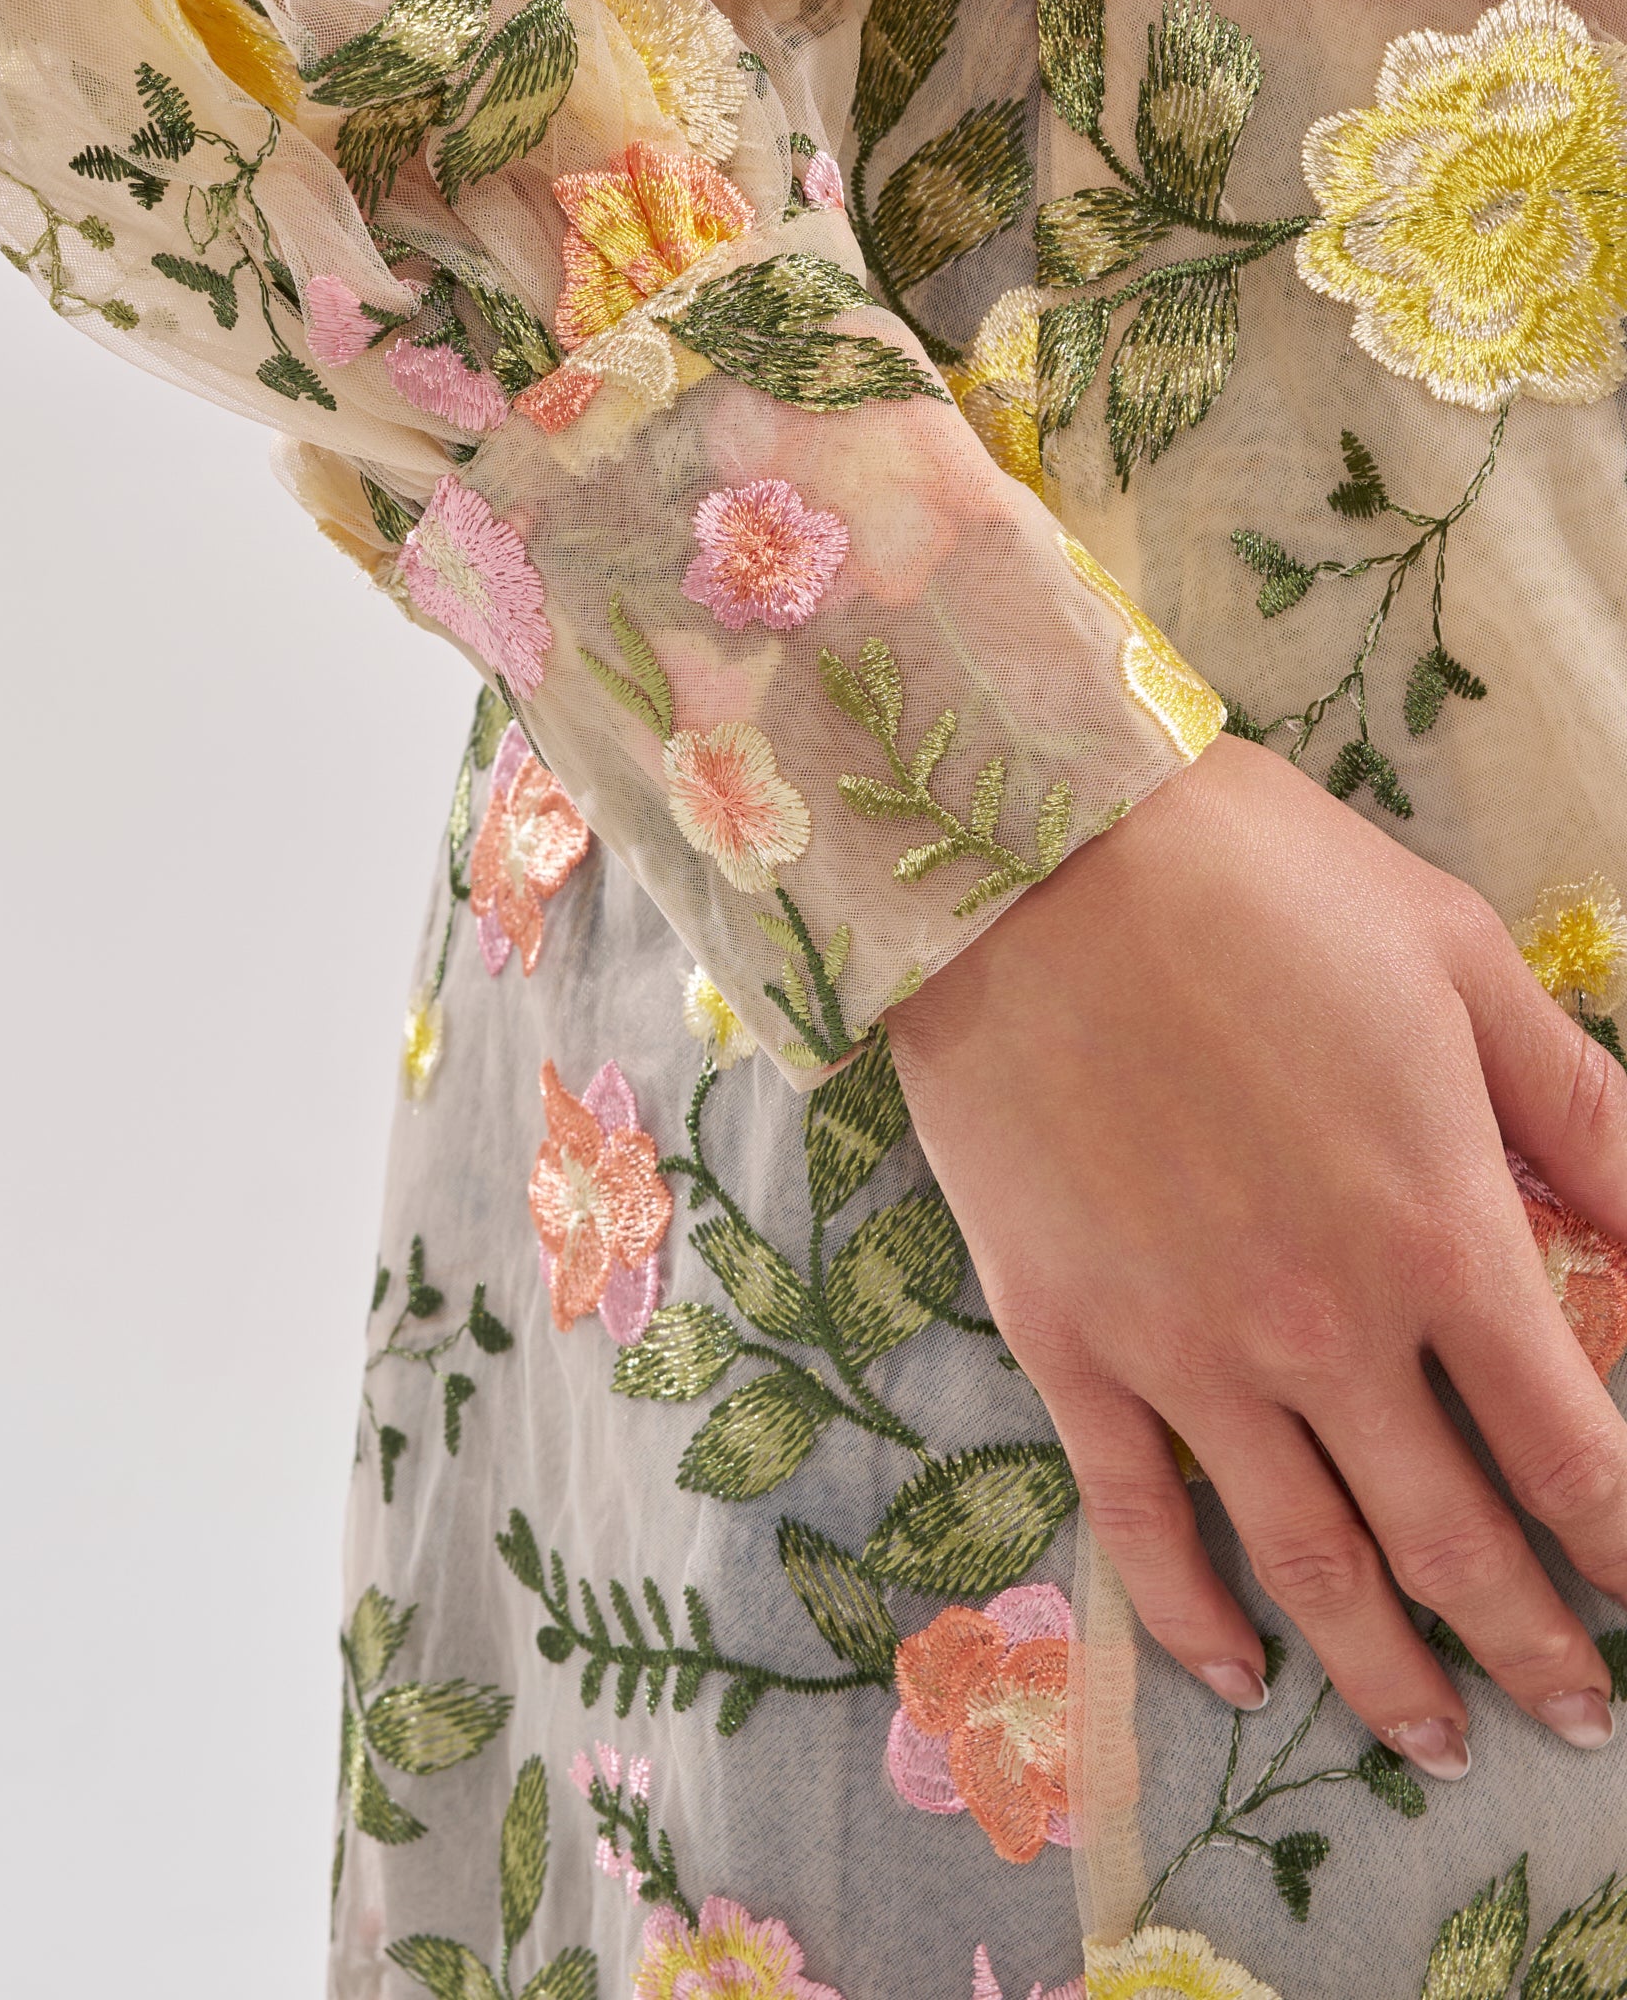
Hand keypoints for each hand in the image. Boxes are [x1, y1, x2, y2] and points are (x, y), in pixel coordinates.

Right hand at [886, 731, 1626, 1776]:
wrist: (1023, 853)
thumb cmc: (1259, 881)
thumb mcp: (1460, 960)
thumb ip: (1582, 1109)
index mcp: (1438, 1232)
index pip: (1571, 1448)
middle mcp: (1324, 1330)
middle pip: (1454, 1542)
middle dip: (1534, 1644)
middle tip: (1576, 1711)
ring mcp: (1184, 1351)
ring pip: (1308, 1565)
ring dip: (1385, 1674)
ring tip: (1435, 1742)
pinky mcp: (1068, 1341)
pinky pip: (1137, 1521)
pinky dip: (1191, 1618)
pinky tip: (1236, 1671)